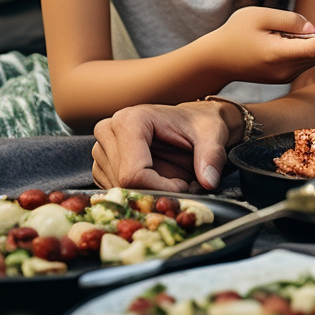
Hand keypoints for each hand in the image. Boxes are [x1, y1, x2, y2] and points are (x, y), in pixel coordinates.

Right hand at [93, 100, 236, 191]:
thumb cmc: (200, 124)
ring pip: (119, 191)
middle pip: (124, 185)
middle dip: (156, 192)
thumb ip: (211, 156)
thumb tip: (209, 182)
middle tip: (181, 184)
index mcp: (130, 120)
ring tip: (171, 179)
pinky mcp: (102, 165)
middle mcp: (109, 131)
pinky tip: (157, 181)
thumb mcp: (212, 135)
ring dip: (148, 194)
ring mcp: (102, 149)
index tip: (184, 185)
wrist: (193, 121)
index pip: (133, 174)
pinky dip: (139, 194)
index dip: (161, 188)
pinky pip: (117, 191)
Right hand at [217, 8, 314, 83]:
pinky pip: (302, 64)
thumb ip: (289, 20)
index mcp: (278, 55)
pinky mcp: (280, 78)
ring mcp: (282, 77)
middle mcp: (283, 71)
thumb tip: (312, 29)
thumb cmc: (235, 33)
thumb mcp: (260, 16)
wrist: (216, 60)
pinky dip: (309, 53)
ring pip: (311, 61)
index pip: (313, 49)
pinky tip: (308, 41)